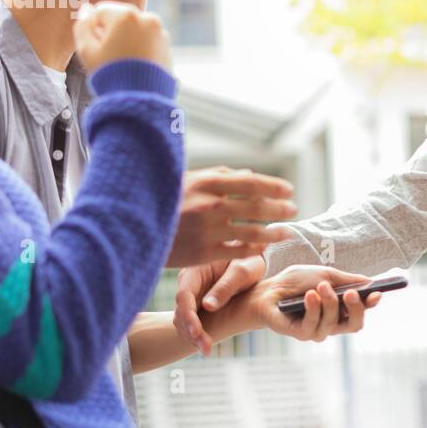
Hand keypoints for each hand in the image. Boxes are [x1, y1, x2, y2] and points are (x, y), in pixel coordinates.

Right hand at [73, 0, 171, 70]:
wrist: (139, 98)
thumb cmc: (110, 74)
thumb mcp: (86, 50)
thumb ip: (83, 25)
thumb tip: (86, 10)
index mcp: (125, 15)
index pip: (101, 11)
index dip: (93, 28)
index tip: (95, 45)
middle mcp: (147, 18)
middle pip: (120, 18)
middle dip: (111, 32)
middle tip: (108, 54)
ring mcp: (160, 32)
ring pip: (135, 29)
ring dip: (126, 39)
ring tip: (122, 61)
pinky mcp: (167, 46)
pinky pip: (148, 41)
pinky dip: (140, 48)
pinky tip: (134, 65)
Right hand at [166, 167, 297, 266]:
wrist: (132, 227)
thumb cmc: (162, 198)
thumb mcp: (187, 179)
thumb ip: (219, 175)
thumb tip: (249, 175)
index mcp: (207, 182)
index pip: (251, 182)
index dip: (273, 186)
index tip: (289, 190)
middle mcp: (210, 205)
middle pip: (256, 206)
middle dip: (279, 208)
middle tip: (293, 209)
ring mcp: (208, 230)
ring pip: (252, 231)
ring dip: (273, 231)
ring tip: (286, 231)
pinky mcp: (203, 252)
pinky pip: (237, 251)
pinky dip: (255, 249)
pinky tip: (265, 247)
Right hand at [173, 255, 268, 355]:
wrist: (250, 260)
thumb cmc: (248, 261)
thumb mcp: (243, 271)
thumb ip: (226, 286)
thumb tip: (208, 306)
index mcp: (195, 271)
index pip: (184, 295)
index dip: (188, 316)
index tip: (197, 333)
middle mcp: (188, 283)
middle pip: (181, 311)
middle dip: (191, 332)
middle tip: (206, 348)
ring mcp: (191, 294)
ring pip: (183, 320)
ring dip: (193, 336)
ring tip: (207, 350)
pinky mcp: (196, 304)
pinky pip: (191, 321)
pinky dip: (197, 334)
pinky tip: (206, 345)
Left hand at [244, 265, 382, 342]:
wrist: (266, 291)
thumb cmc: (295, 283)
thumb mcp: (324, 275)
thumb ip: (345, 280)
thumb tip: (370, 281)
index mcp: (341, 308)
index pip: (362, 310)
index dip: (371, 304)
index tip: (376, 293)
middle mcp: (333, 322)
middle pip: (355, 324)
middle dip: (356, 309)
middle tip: (350, 293)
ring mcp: (318, 330)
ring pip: (334, 323)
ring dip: (329, 303)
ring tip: (320, 286)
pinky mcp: (302, 334)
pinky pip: (314, 326)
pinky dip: (313, 309)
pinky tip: (309, 296)